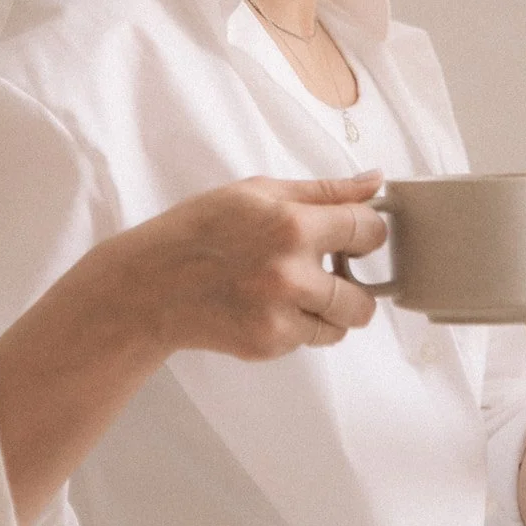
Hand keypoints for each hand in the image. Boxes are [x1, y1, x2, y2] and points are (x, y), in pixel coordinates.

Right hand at [116, 169, 386, 360]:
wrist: (150, 285)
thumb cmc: (201, 229)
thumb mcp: (258, 191)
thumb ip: (323, 190)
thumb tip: (375, 181)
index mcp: (292, 226)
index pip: (368, 230)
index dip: (367, 232)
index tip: (355, 235)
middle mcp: (291, 275)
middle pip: (365, 297)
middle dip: (353, 282)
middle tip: (329, 269)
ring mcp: (280, 315)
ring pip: (343, 324)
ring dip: (331, 309)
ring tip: (300, 291)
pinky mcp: (269, 344)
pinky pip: (311, 339)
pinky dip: (301, 325)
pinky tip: (270, 305)